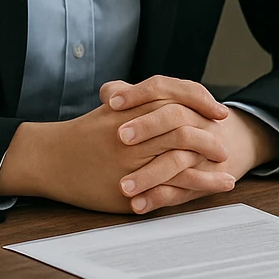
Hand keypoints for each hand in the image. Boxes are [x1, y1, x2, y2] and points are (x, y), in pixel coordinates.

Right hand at [0, 97, 230, 213]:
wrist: (50, 158)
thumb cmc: (83, 133)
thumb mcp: (110, 106)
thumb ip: (139, 97)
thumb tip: (169, 89)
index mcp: (132, 108)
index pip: (177, 97)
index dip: (203, 104)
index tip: (221, 114)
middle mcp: (134, 133)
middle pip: (182, 128)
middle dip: (208, 138)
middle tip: (224, 147)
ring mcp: (131, 161)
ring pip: (180, 159)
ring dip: (208, 167)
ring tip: (228, 174)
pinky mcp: (129, 186)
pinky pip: (168, 187)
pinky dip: (194, 187)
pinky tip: (211, 189)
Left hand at [103, 77, 278, 213]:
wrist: (228, 147)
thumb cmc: (184, 127)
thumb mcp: (165, 107)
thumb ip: (136, 99)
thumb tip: (108, 92)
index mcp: (183, 101)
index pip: (161, 88)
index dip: (137, 93)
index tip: (112, 103)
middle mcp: (196, 123)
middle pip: (174, 117)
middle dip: (147, 126)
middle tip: (121, 137)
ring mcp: (200, 153)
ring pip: (177, 160)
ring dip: (150, 174)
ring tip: (124, 187)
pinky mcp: (200, 181)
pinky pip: (182, 190)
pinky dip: (158, 198)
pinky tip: (138, 206)